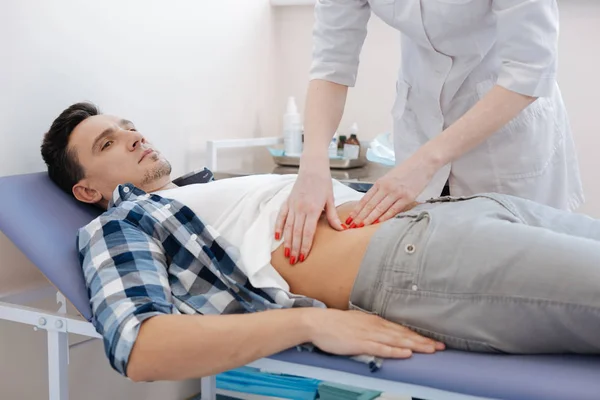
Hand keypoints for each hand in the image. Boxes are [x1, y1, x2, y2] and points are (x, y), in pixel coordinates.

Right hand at [275, 163, 343, 264]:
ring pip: (288, 227)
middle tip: (294, 261)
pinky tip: (277, 237)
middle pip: (296, 233)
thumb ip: (332, 216)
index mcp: (313, 209)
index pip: (307, 232)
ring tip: (286, 255)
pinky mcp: (287, 201)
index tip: (303, 257)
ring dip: (287, 242)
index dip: (305, 246)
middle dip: (295, 248)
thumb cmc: (323, 183)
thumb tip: (341, 229)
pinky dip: (278, 227)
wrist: (312, 167)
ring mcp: (292, 205)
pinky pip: (281, 216)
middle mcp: (300, 208)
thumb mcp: (330, 199)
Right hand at [308, 309, 444, 358]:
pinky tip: (406, 354)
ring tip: (430, 350)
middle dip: (423, 341)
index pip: (401, 330)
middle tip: (441, 347)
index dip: (418, 336)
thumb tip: (383, 332)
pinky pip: (381, 348)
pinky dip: (395, 351)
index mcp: (375, 321)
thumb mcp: (358, 322)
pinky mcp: (360, 343)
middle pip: (403, 335)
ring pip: (397, 341)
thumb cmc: (336, 324)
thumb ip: (371, 327)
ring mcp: (369, 335)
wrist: (318, 322)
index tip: (432, 341)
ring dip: (415, 346)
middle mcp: (376, 326)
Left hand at [347, 152, 436, 226]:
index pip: (365, 198)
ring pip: (379, 208)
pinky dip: (385, 217)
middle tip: (353, 225)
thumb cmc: (407, 170)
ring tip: (362, 226)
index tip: (351, 217)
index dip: (357, 209)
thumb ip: (381, 189)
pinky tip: (378, 222)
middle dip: (361, 216)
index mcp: (380, 182)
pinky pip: (393, 210)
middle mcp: (386, 187)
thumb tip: (372, 202)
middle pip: (370, 205)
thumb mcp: (390, 177)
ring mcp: (396, 192)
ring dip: (370, 218)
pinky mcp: (407, 197)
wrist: (423, 162)